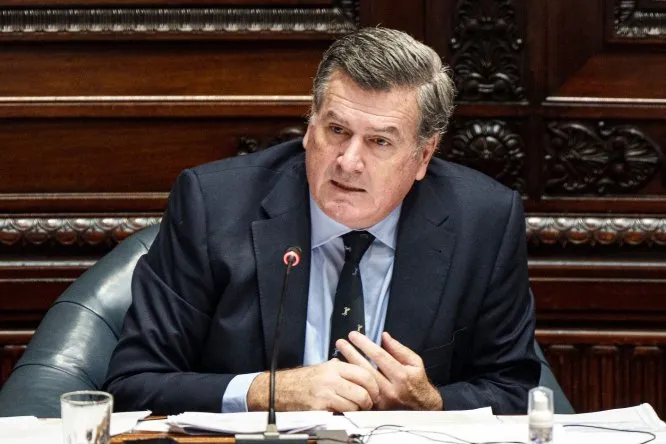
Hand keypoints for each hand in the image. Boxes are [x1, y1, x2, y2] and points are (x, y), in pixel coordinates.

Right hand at [246, 359, 378, 411]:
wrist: (281, 389)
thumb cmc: (303, 380)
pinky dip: (346, 416)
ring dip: (358, 410)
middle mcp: (331, 379)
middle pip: (363, 392)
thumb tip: (362, 374)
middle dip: (369, 401)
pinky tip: (342, 413)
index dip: (374, 386)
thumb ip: (342, 369)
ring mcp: (325, 394)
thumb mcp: (323, 368)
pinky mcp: (320, 408)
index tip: (375, 392)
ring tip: (355, 409)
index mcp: (335, 367)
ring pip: (354, 405)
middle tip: (368, 404)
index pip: (364, 374)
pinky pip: (341, 414)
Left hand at [337, 331, 442, 409]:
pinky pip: (359, 390)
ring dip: (348, 366)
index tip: (354, 335)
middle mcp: (390, 389)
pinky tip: (344, 370)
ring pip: (360, 381)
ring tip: (338, 354)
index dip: (364, 344)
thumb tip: (384, 336)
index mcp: (401, 375)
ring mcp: (381, 400)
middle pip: (365, 368)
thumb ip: (399, 349)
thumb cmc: (418, 382)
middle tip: (340, 342)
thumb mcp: (415, 362)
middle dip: (351, 353)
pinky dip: (351, 380)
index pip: (379, 356)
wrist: (423, 408)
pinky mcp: (375, 407)